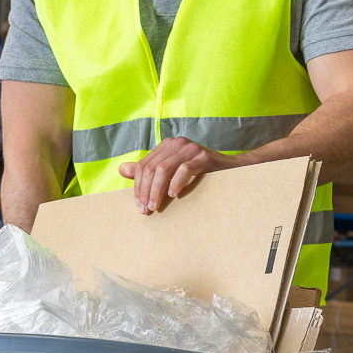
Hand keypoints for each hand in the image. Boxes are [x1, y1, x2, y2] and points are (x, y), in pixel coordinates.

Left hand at [118, 137, 240, 212]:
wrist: (231, 171)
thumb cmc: (201, 174)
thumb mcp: (172, 172)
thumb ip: (148, 171)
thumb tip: (122, 169)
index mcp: (167, 146)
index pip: (144, 166)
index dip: (138, 186)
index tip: (139, 205)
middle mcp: (177, 143)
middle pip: (151, 168)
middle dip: (145, 191)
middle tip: (145, 209)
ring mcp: (191, 148)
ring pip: (164, 170)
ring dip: (157, 191)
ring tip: (156, 206)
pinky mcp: (203, 157)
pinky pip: (184, 169)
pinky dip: (176, 183)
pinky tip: (174, 195)